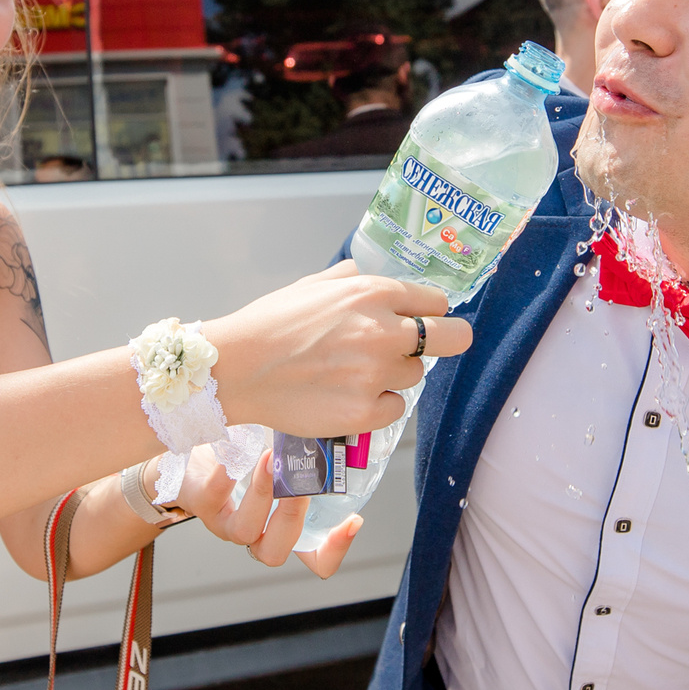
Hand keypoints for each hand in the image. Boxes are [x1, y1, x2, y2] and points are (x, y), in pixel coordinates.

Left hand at [168, 449, 363, 578]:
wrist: (189, 451)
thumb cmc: (244, 455)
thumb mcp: (281, 460)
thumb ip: (307, 456)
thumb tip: (342, 428)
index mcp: (280, 527)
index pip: (315, 560)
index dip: (334, 550)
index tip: (352, 520)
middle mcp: (254, 532)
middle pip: (277, 551)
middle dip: (294, 515)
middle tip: (304, 478)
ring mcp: (224, 522)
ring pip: (244, 531)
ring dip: (262, 495)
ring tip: (271, 459)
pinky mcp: (200, 502)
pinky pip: (212, 495)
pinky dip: (225, 474)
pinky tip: (236, 450)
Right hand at [206, 262, 472, 439]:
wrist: (235, 369)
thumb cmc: (268, 324)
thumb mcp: (312, 285)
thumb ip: (350, 279)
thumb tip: (369, 276)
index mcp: (371, 293)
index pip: (437, 301)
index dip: (430, 311)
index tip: (421, 320)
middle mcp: (382, 332)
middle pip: (453, 338)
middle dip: (447, 340)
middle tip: (427, 347)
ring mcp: (375, 375)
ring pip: (414, 375)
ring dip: (393, 374)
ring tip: (353, 373)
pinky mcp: (364, 413)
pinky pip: (395, 408)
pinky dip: (377, 404)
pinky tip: (348, 396)